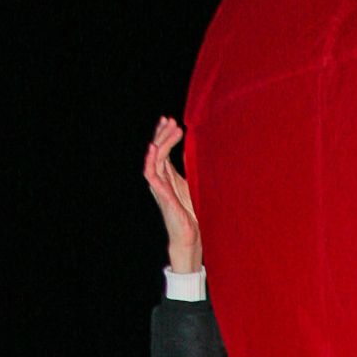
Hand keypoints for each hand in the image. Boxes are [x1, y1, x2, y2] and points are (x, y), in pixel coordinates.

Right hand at [143, 116, 201, 272]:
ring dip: (161, 141)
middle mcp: (162, 179)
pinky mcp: (161, 195)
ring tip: (168, 127)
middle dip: (162, 133)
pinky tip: (153, 149)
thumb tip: (205, 155)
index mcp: (169, 177)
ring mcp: (159, 186)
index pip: (163, 150)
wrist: (191, 237)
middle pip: (157, 150)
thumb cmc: (194, 215)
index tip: (170, 120)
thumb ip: (195, 173)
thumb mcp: (196, 188)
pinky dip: (150, 161)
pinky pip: (151, 174)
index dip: (165, 135)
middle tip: (169, 119)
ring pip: (154, 157)